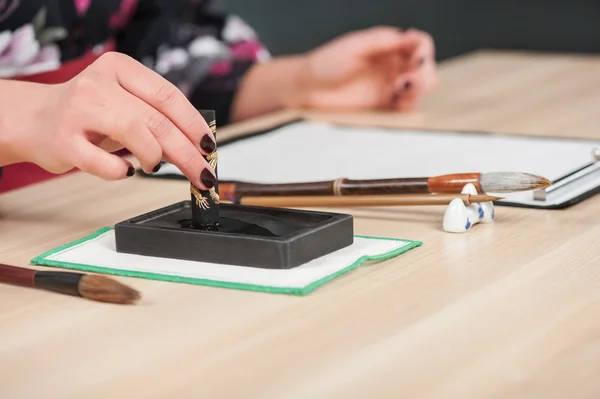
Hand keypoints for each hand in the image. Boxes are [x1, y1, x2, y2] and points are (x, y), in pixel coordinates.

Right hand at [0, 52, 216, 187]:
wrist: (34, 120)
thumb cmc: (89, 114)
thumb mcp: (124, 103)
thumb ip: (156, 115)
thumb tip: (198, 145)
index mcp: (120, 68)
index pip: (168, 96)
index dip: (194, 124)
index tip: (210, 147)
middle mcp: (99, 83)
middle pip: (158, 120)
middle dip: (188, 152)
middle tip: (203, 174)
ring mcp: (78, 110)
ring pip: (135, 133)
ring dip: (155, 157)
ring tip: (154, 165)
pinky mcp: (63, 141)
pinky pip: (104, 163)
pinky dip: (121, 171)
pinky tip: (125, 171)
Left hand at [301, 26, 436, 110]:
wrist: (307, 89)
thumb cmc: (325, 64)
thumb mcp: (354, 46)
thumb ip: (382, 40)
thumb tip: (410, 38)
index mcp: (389, 46)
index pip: (420, 44)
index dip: (423, 51)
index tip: (415, 59)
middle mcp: (393, 66)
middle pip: (426, 68)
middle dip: (423, 75)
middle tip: (405, 82)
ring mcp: (389, 87)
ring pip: (419, 90)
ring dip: (416, 92)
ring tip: (398, 92)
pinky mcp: (382, 107)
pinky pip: (405, 108)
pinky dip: (406, 107)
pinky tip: (394, 104)